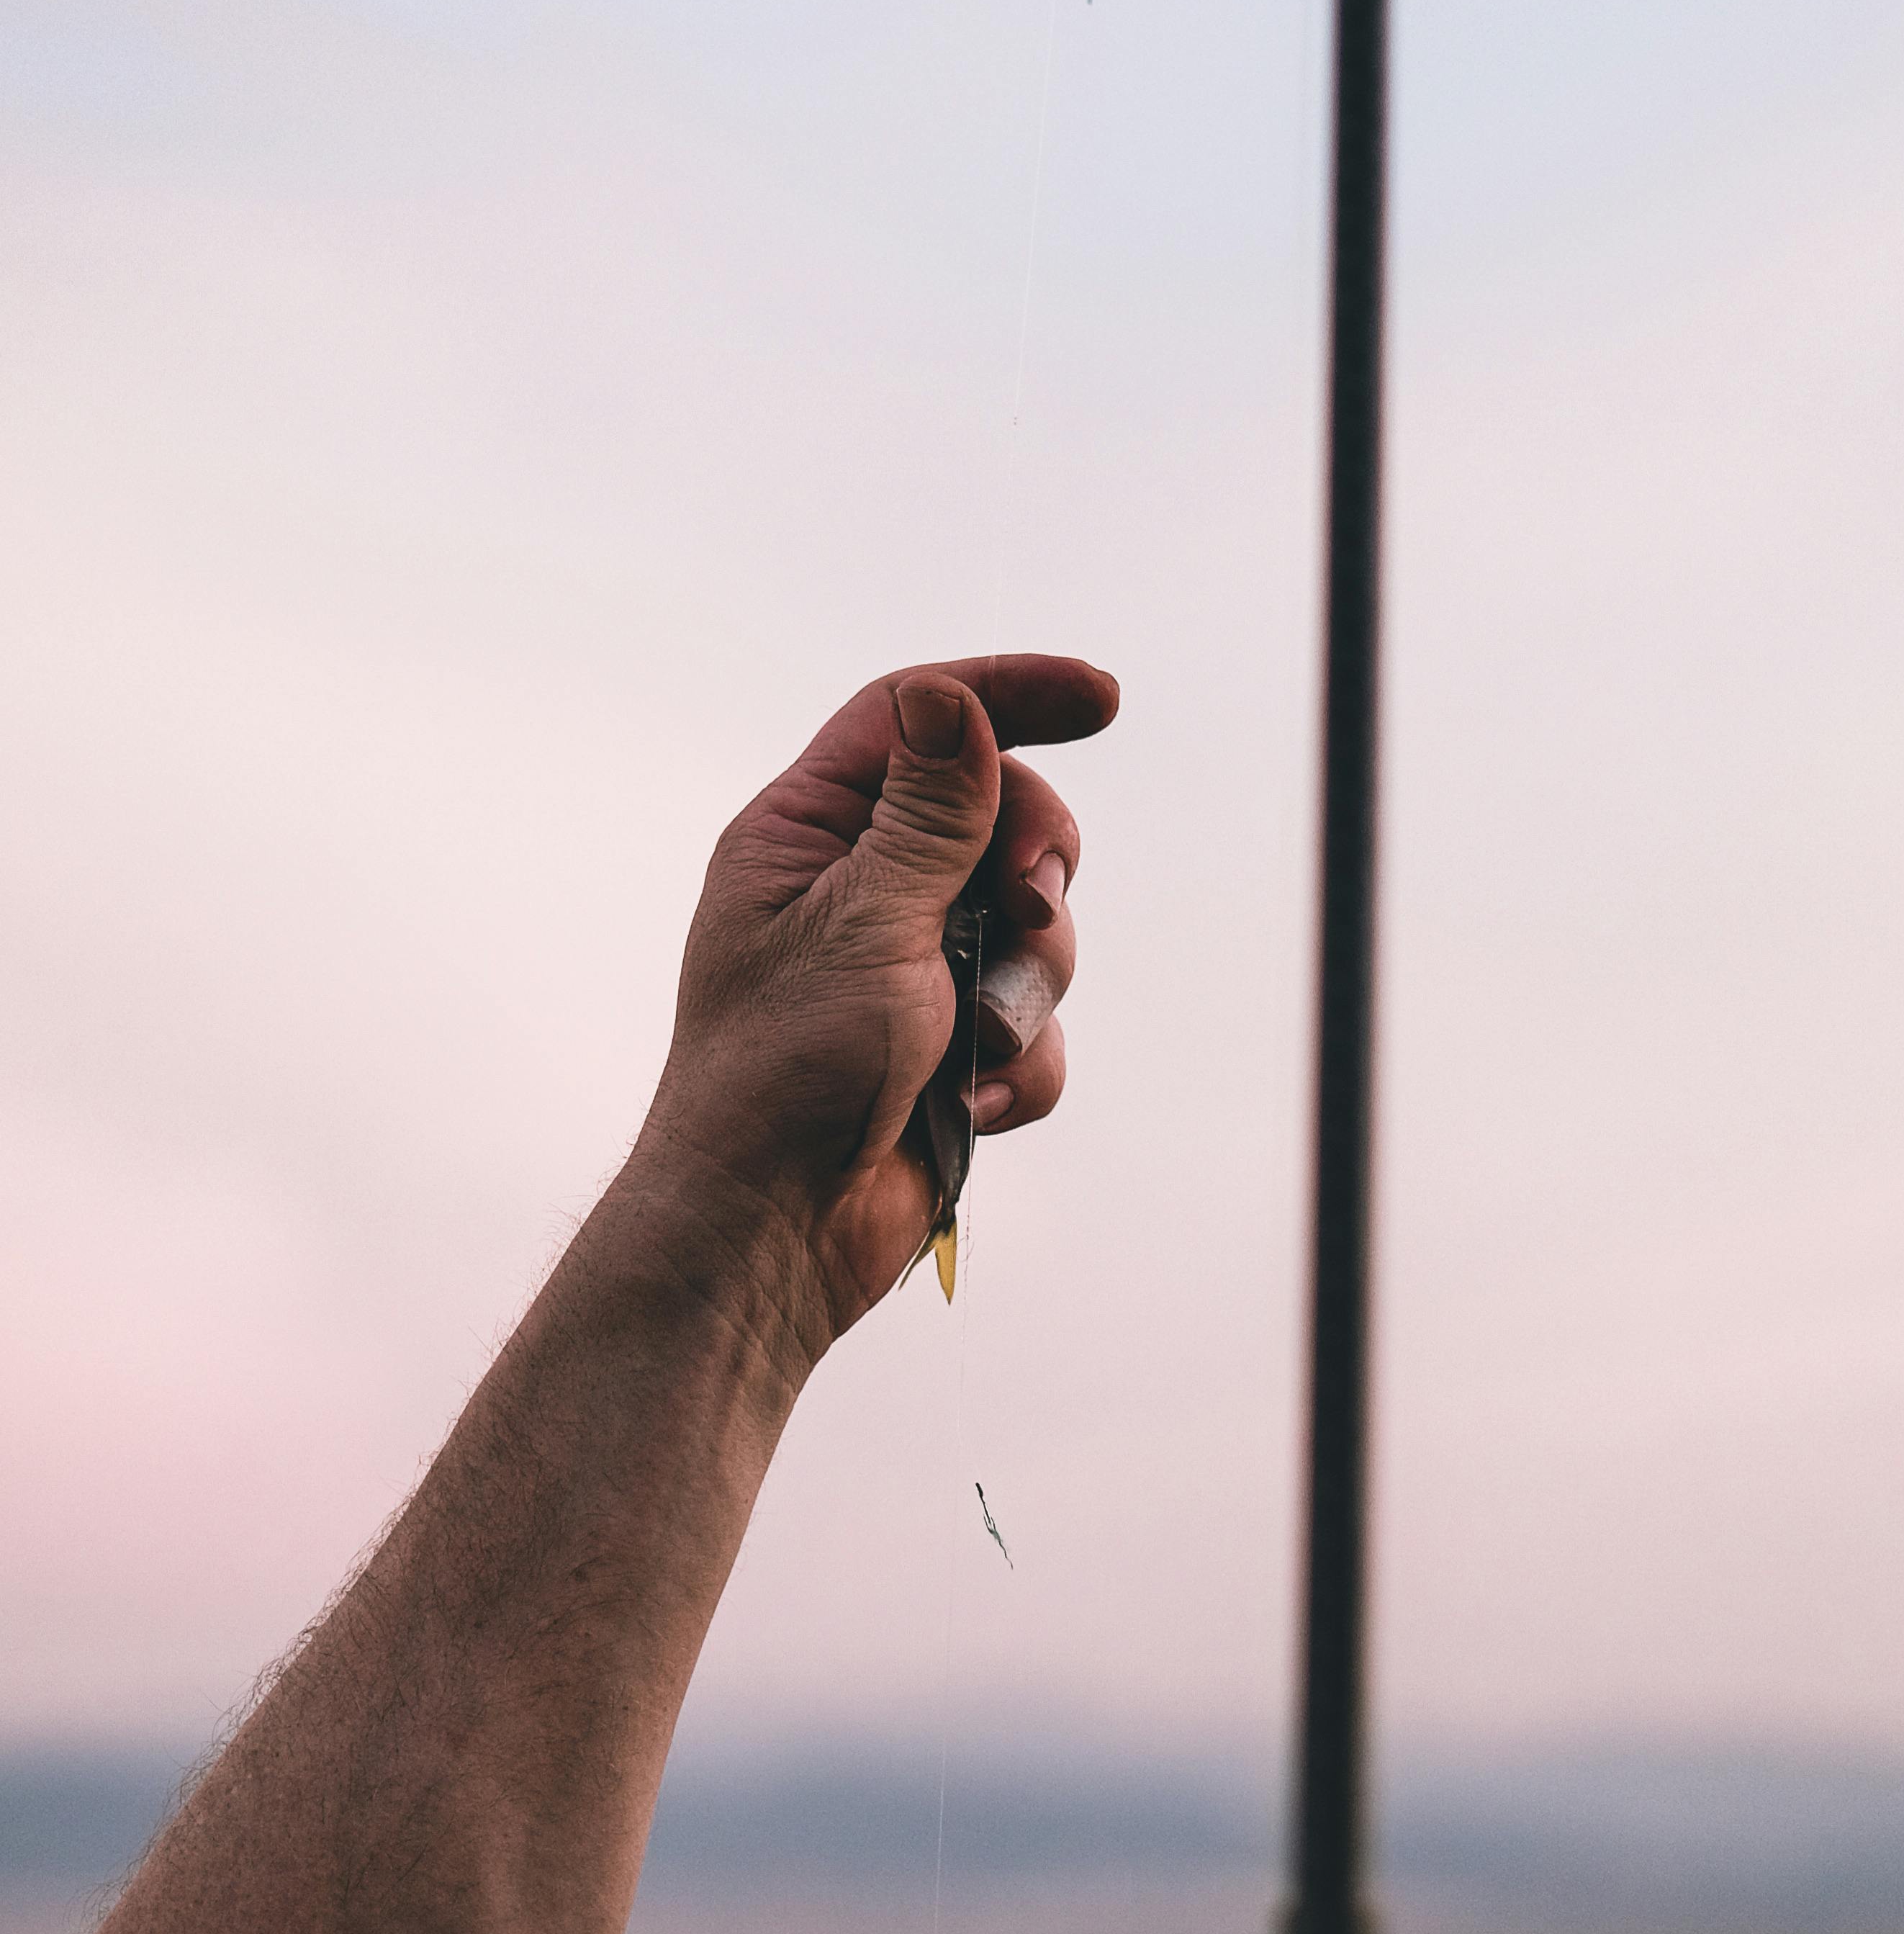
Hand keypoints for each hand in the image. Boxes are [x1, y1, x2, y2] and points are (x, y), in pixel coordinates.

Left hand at [624, 654, 1116, 1350]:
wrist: (772, 1238)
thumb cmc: (781, 1075)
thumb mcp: (862, 923)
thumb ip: (926, 815)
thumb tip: (949, 700)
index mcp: (808, 835)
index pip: (918, 721)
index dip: (1009, 695)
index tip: (1101, 701)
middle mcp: (861, 890)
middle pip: (1002, 819)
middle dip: (1034, 872)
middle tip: (1027, 911)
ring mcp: (913, 971)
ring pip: (1033, 930)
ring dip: (1023, 989)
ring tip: (976, 1043)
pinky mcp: (953, 1048)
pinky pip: (1037, 1028)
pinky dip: (1018, 1068)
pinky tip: (970, 1108)